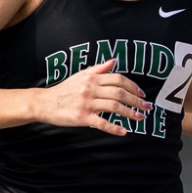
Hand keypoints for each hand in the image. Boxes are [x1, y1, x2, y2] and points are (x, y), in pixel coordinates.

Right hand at [36, 58, 150, 134]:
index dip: (133, 86)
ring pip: (114, 107)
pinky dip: (114, 128)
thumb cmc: (64, 90)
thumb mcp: (81, 75)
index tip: (142, 94)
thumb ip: (98, 69)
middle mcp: (91, 89)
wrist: (45, 103)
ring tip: (140, 118)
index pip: (118, 79)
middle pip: (120, 93)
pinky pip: (101, 123)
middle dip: (136, 101)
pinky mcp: (82, 117)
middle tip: (147, 108)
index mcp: (92, 78)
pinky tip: (124, 132)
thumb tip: (114, 61)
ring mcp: (87, 103)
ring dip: (130, 113)